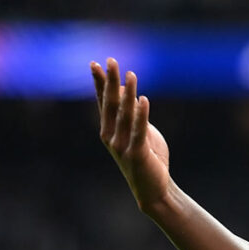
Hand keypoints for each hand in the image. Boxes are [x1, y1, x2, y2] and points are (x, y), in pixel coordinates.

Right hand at [91, 58, 170, 212]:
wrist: (153, 189)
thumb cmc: (147, 158)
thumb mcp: (139, 131)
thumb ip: (132, 113)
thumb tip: (127, 89)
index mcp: (109, 130)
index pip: (103, 102)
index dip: (100, 82)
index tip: (95, 63)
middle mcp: (111, 136)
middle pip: (110, 104)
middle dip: (110, 82)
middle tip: (110, 60)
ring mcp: (122, 146)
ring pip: (125, 115)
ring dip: (128, 94)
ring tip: (131, 74)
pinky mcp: (137, 154)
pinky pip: (139, 131)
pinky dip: (141, 115)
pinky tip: (144, 99)